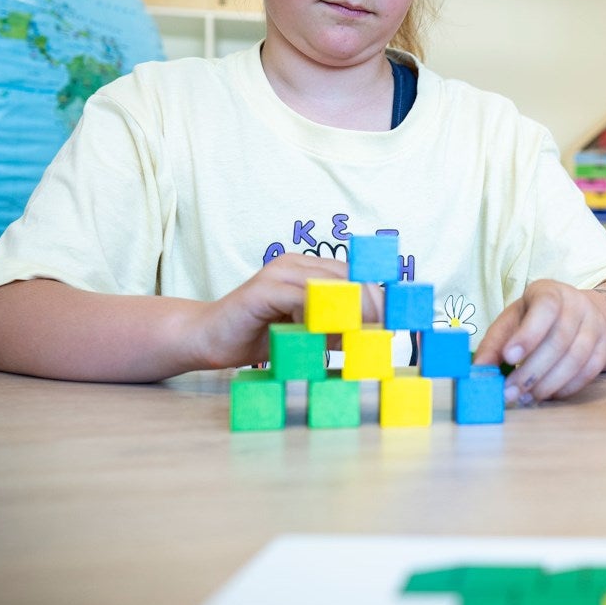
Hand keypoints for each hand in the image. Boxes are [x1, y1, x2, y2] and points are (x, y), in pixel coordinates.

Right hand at [193, 253, 383, 369]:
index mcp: (308, 269)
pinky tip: (332, 333)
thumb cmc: (260, 336)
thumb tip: (373, 333)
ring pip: (327, 285)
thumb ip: (336, 327)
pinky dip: (320, 315)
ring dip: (352, 309)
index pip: (353, 275)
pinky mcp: (262, 290)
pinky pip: (300, 298)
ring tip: (369, 331)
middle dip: (372, 301)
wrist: (208, 340)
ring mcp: (278, 273)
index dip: (377, 294)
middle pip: (346, 276)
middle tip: (387, 326)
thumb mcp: (308, 332)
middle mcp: (295, 264)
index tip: (397, 317)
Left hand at [474, 279, 605, 404]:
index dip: (527, 335)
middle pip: (559, 340)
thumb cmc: (536, 318)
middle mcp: (577, 305)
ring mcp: (595, 326)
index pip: (544, 308)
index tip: (508, 358)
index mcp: (550, 292)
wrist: (577, 314)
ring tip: (525, 397)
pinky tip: (547, 395)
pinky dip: (566, 388)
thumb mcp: (512, 320)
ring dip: (548, 384)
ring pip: (576, 359)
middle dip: (532, 371)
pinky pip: (589, 372)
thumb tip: (478, 369)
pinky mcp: (604, 347)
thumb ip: (495, 342)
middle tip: (509, 392)